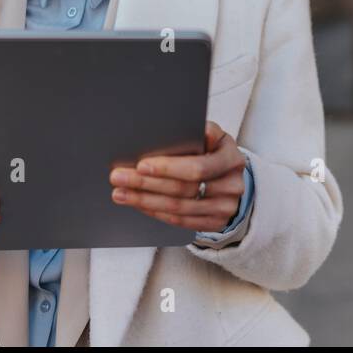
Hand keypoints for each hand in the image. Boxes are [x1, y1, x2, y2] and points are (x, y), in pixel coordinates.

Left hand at [109, 121, 245, 231]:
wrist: (230, 176)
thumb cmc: (214, 150)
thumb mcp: (213, 135)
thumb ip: (200, 132)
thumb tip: (184, 129)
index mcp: (231, 158)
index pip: (197, 168)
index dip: (167, 168)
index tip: (140, 165)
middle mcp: (232, 185)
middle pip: (184, 190)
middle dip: (146, 184)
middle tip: (119, 178)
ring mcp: (225, 207)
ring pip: (178, 209)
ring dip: (145, 201)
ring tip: (121, 193)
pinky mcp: (216, 223)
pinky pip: (181, 222)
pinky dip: (156, 212)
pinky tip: (139, 204)